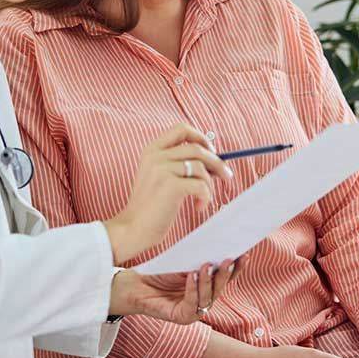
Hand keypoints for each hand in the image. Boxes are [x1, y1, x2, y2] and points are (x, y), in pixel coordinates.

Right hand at [103, 123, 231, 262]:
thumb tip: (213, 159)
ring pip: (201, 168)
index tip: (211, 152)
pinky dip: (206, 197)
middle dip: (217, 162)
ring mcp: (162, 170)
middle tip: (225, 176)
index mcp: (152, 151)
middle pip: (197, 148)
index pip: (181, 129)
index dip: (201, 138)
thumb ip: (177, 164)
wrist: (133, 228)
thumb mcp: (158, 177)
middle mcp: (155, 156)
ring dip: (209, 185)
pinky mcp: (170, 186)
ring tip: (203, 199)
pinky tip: (198, 207)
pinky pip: (202, 185)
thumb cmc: (150, 207)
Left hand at [110, 257, 244, 323]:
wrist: (136, 284)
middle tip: (229, 259)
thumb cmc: (160, 272)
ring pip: (207, 297)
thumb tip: (217, 244)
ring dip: (208, 280)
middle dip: (226, 274)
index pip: (225, 278)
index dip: (236, 268)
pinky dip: (192, 289)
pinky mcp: (182, 317)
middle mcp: (204, 300)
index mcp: (207, 287)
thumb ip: (200, 259)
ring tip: (207, 265)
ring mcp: (194, 311)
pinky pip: (191, 304)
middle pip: (220, 288)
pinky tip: (191, 276)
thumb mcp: (183, 263)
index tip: (244, 254)